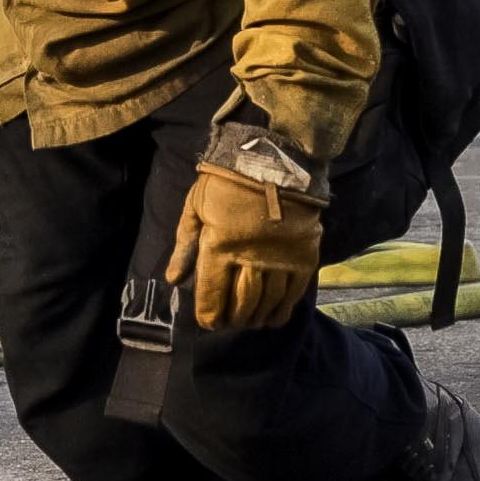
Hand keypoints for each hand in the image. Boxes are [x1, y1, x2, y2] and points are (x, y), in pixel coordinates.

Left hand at [169, 157, 322, 333]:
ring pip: (268, 302)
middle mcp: (251, 259)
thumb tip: (175, 279)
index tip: (209, 322)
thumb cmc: (228, 179)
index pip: (213, 295)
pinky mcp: (304, 256)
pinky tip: (274, 317)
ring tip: (249, 322)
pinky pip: (293, 293)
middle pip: (241, 304)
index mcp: (220, 245)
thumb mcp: (196, 204)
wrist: (276, 157)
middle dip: (233, 319)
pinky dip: (283, 309)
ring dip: (256, 317)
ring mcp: (281, 259)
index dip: (209, 315)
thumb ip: (185, 244)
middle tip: (229, 323)